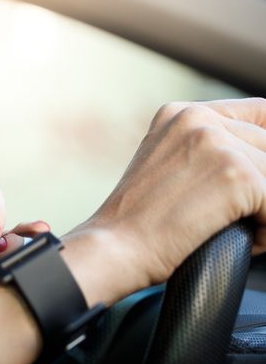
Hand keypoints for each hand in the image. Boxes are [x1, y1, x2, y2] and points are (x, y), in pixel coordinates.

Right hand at [73, 98, 265, 305]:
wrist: (114, 248)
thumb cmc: (136, 225)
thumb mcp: (167, 168)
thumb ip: (206, 154)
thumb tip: (258, 165)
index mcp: (180, 114)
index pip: (259, 114)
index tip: (262, 174)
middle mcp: (199, 119)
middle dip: (262, 186)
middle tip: (237, 219)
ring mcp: (218, 144)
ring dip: (265, 210)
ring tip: (233, 230)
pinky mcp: (237, 174)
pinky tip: (241, 241)